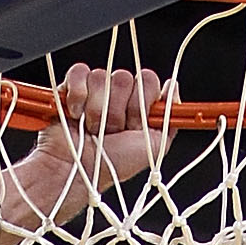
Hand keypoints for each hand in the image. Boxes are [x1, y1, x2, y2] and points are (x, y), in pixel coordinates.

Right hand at [0, 61, 168, 229]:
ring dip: (97, 109)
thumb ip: (170, 117)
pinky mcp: (72, 87)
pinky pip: (80, 72)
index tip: (134, 126)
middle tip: (111, 131)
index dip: (141, 103)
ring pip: (102, 77)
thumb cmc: (114, 165)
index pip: (148, 80)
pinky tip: (76, 114)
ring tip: (92, 129)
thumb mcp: (155, 147)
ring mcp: (94, 90)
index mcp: (138, 105)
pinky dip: (78, 94)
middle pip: (125, 78)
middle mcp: (117, 96)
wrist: (78, 172)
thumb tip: (173, 86)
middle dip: (117, 110)